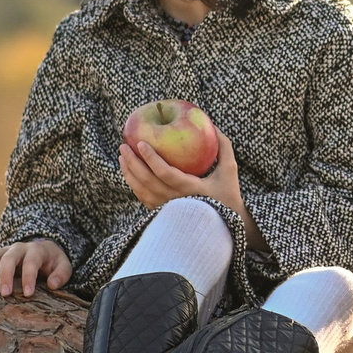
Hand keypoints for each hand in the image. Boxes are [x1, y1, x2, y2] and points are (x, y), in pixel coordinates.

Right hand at [0, 238, 70, 299]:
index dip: (29, 277)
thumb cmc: (52, 262)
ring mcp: (4, 251)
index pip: (31, 262)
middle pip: (9, 258)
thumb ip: (62, 274)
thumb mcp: (63, 266)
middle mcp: (18, 248)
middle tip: (5, 294)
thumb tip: (52, 284)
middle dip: (6, 276)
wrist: (42, 250)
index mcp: (36, 250)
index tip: (28, 294)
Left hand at [120, 129, 247, 230]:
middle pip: (147, 182)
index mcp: (191, 190)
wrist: (224, 226)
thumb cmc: (228, 196)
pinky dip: (134, 185)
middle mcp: (176, 201)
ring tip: (122, 157)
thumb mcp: (230, 171)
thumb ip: (224, 148)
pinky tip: (130, 173)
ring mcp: (167, 210)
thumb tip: (213, 126)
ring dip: (129, 174)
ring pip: (141, 191)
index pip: (165, 173)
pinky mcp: (163, 215)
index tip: (140, 143)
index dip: (151, 158)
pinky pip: (143, 199)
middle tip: (123, 146)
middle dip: (132, 163)